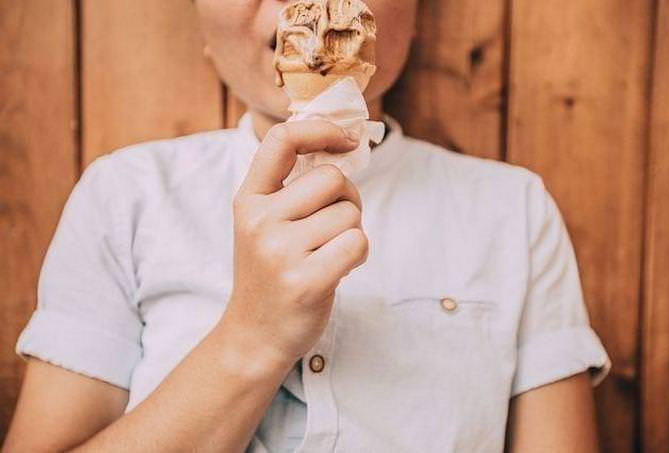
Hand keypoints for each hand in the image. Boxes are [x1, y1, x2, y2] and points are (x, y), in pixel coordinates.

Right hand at [220, 120, 368, 363]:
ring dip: (352, 231)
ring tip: (329, 253)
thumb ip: (291, 188)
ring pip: (349, 213)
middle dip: (347, 198)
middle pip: (332, 178)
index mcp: (248, 200)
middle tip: (335, 224)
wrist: (254, 335)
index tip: (345, 139)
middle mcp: (259, 220)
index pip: (281, 140)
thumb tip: (343, 145)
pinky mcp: (306, 280)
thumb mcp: (263, 224)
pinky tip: (340, 268)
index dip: (320, 129)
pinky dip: (359, 253)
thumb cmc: (271, 273)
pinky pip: (358, 242)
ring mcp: (280, 251)